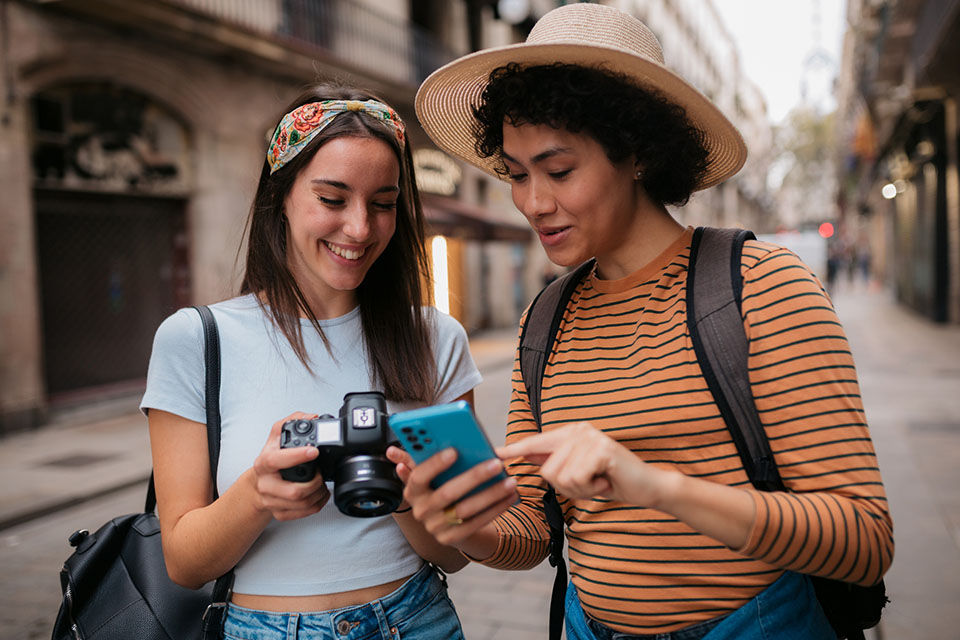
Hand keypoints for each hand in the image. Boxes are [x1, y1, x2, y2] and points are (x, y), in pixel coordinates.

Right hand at [252, 412, 330, 520]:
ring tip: (324, 484)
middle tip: (322, 474)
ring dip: (319, 494)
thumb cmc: (271, 459)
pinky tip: (320, 495)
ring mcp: (271, 501)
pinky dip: (317, 504)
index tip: (313, 451)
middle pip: (294, 491)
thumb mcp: (276, 436)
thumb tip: (311, 417)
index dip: (295, 456)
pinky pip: (303, 513)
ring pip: (301, 504)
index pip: (276, 461)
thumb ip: (291, 421)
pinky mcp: (279, 513)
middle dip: (315, 483)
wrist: (258, 483)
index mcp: (263, 463)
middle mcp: (265, 484)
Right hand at [386, 445, 516, 546]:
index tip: (454, 450)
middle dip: (473, 477)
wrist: (444, 523)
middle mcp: (421, 510)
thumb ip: (418, 458)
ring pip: (465, 510)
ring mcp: (436, 527)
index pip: (419, 477)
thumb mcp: (428, 474)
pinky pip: (477, 523)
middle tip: (495, 463)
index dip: (434, 464)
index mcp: (413, 490)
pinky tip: (510, 496)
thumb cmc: (438, 488)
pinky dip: (496, 509)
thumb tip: (393, 452)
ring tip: (509, 481)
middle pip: (447, 493)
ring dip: (490, 494)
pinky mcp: (452, 538)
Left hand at [496, 422, 673, 506]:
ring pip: (561, 477)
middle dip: (567, 487)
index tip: (494, 452)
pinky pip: (576, 479)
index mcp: (571, 433)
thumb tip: (527, 455)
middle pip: (547, 469)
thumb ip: (556, 462)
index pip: (537, 442)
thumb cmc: (612, 480)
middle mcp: (579, 430)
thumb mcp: (579, 472)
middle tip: (591, 483)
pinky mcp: (601, 450)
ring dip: (580, 489)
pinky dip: (591, 489)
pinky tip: (606, 481)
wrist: (648, 486)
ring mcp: (590, 438)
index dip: (515, 449)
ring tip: (599, 480)